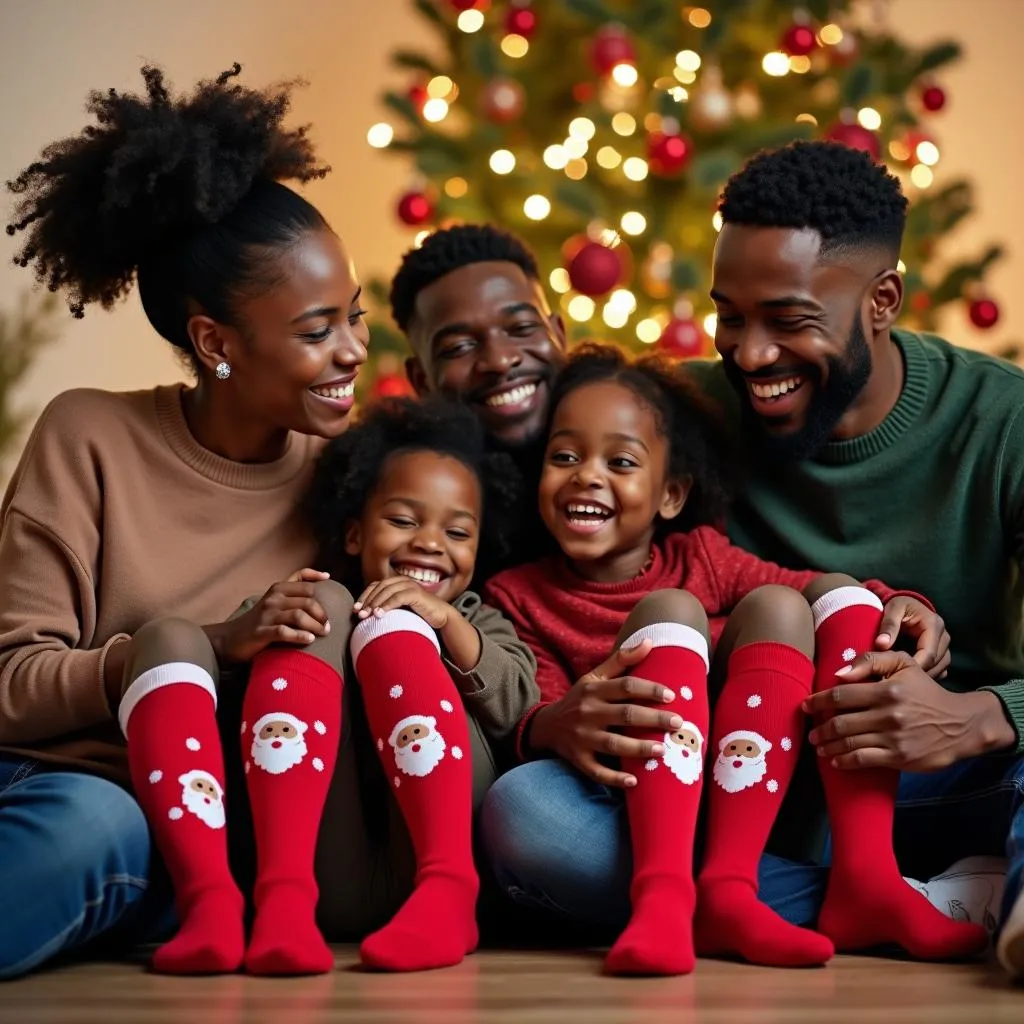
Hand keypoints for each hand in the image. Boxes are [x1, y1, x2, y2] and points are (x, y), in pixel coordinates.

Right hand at [211, 568, 331, 662]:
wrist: (229, 639)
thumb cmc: (259, 621)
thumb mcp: (273, 602)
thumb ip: (292, 594)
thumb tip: (321, 581)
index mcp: (277, 589)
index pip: (302, 578)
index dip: (316, 577)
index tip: (329, 580)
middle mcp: (272, 599)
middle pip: (307, 601)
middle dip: (322, 614)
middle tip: (328, 627)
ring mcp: (266, 615)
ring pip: (298, 616)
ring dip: (315, 626)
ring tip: (322, 634)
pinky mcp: (261, 632)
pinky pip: (284, 632)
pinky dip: (299, 636)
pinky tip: (309, 640)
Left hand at [353, 576, 450, 628]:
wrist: (441, 618)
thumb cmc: (420, 616)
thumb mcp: (400, 610)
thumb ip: (387, 608)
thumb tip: (367, 616)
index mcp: (397, 583)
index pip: (376, 586)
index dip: (364, 596)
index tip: (355, 609)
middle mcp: (403, 581)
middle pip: (379, 587)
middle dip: (367, 600)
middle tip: (359, 614)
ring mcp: (410, 586)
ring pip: (387, 591)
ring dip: (375, 603)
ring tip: (367, 615)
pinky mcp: (417, 593)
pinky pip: (398, 597)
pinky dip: (387, 605)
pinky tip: (379, 614)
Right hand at [529, 640, 684, 788]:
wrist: (547, 726)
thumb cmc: (579, 699)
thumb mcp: (594, 677)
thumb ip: (621, 660)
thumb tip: (649, 641)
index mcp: (594, 690)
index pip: (625, 686)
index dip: (649, 689)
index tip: (671, 695)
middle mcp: (588, 712)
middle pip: (624, 714)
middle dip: (653, 718)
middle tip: (678, 723)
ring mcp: (582, 737)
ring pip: (613, 744)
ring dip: (638, 747)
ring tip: (662, 750)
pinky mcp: (578, 759)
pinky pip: (597, 770)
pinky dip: (614, 777)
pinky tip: (634, 781)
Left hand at [802, 649, 1014, 770]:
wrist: (960, 724)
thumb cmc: (926, 691)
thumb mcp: (904, 664)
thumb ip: (871, 661)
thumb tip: (840, 673)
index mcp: (886, 689)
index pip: (841, 695)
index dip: (818, 701)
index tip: (805, 706)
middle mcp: (888, 714)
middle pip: (841, 722)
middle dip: (821, 728)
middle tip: (811, 732)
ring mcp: (893, 737)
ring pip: (849, 743)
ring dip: (829, 746)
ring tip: (819, 746)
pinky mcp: (899, 757)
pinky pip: (864, 759)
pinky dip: (845, 761)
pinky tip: (836, 760)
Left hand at [875, 595, 949, 678]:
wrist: (905, 604)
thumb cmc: (898, 605)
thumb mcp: (892, 609)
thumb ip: (888, 626)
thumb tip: (882, 644)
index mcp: (934, 625)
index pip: (928, 653)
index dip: (914, 666)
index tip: (897, 675)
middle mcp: (943, 636)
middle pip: (936, 663)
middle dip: (918, 673)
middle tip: (897, 680)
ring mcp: (944, 645)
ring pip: (939, 667)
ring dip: (923, 675)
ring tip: (903, 680)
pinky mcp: (942, 652)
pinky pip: (939, 669)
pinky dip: (926, 674)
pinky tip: (910, 677)